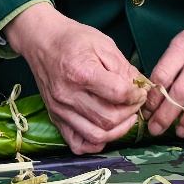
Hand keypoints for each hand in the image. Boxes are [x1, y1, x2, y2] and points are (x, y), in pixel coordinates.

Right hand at [6, 2, 144, 154]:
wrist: (42, 41)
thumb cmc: (73, 39)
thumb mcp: (103, 44)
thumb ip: (123, 68)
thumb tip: (141, 87)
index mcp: (82, 72)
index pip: (118, 94)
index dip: (136, 95)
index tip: (140, 91)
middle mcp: (68, 95)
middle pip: (109, 119)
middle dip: (130, 113)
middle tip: (135, 103)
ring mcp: (60, 110)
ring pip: (96, 135)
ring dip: (118, 130)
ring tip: (125, 117)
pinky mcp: (56, 118)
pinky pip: (77, 144)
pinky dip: (95, 143)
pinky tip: (105, 130)